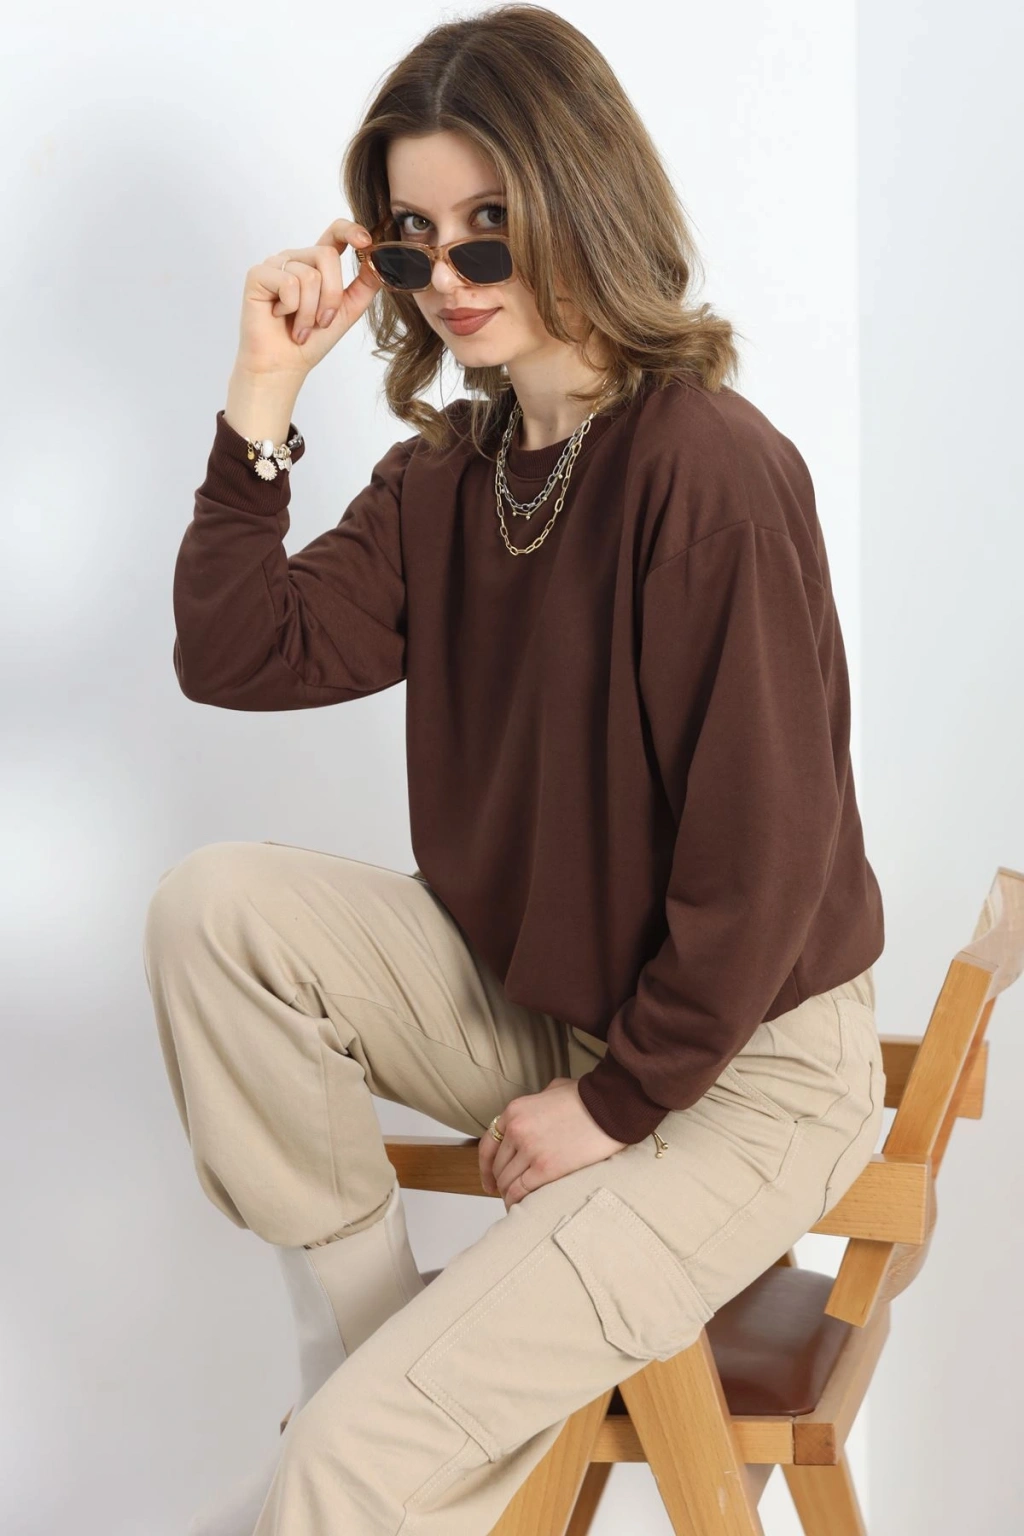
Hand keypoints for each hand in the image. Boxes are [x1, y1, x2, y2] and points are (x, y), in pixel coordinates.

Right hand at [234, 217, 384, 378]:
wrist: (284, 365)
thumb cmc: (311, 341)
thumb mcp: (347, 312)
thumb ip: (364, 286)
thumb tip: (379, 262)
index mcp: (316, 264)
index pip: (334, 233)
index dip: (350, 230)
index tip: (365, 241)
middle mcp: (296, 258)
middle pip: (327, 256)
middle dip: (332, 297)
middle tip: (321, 322)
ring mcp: (276, 264)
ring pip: (309, 275)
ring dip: (310, 311)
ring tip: (299, 327)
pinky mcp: (258, 274)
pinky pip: (288, 283)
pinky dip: (291, 308)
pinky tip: (279, 317)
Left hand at [478, 1077, 627, 1207]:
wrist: (610, 1107)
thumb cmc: (588, 1097)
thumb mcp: (553, 1090)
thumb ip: (537, 1103)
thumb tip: (536, 1115)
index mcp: (515, 1111)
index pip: (488, 1145)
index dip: (486, 1167)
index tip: (490, 1180)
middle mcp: (517, 1130)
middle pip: (498, 1166)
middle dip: (501, 1183)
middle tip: (509, 1193)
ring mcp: (529, 1150)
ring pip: (507, 1181)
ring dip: (510, 1194)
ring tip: (519, 1203)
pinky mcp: (545, 1168)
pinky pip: (521, 1191)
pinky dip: (517, 1202)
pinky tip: (522, 1209)